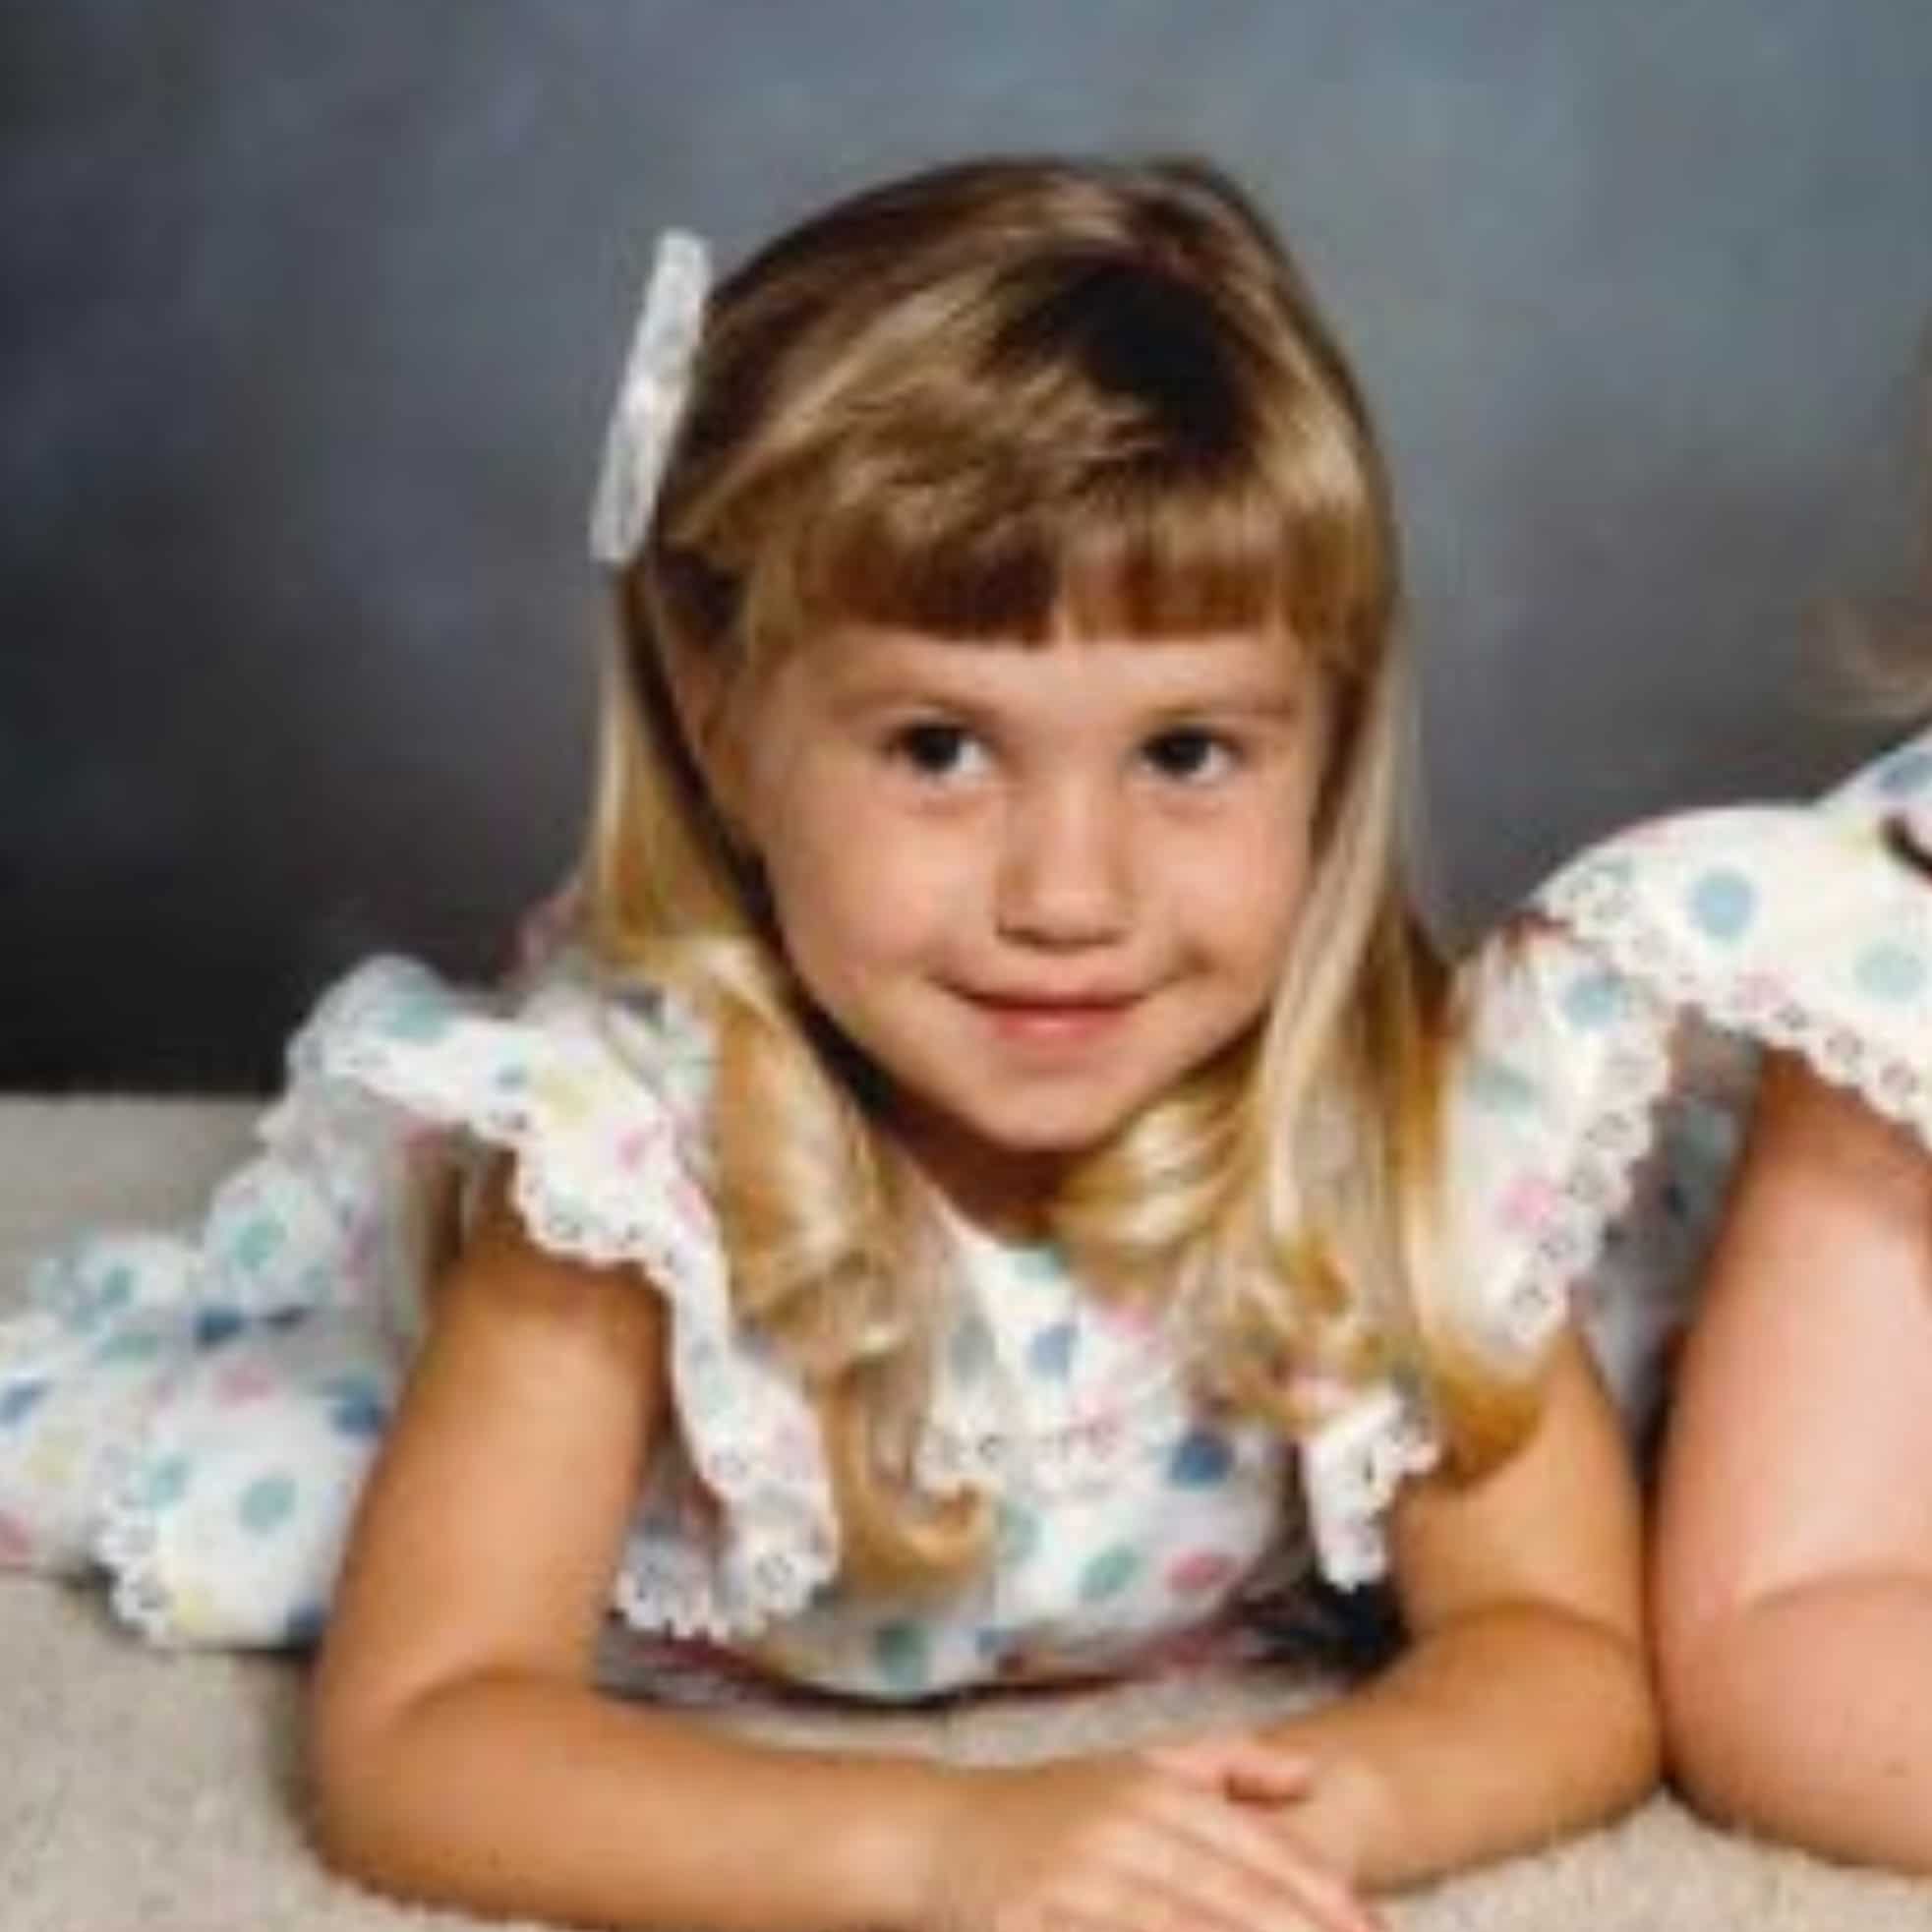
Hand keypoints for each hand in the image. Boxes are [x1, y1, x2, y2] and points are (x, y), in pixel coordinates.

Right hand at [916, 1737, 1384, 1931]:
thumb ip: (1228, 1766)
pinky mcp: (1028, 1921)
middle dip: (1295, 1930)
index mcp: (1150, 1788)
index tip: (1371, 1926)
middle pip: (1226, 1894)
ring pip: (1176, 1926)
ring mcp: (1074, 1877)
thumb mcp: (1135, 1767)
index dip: (1315, 1893)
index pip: (1250, 1848)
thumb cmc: (1044, 1807)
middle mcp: (1119, 1826)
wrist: (933, 1834)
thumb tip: (1315, 1773)